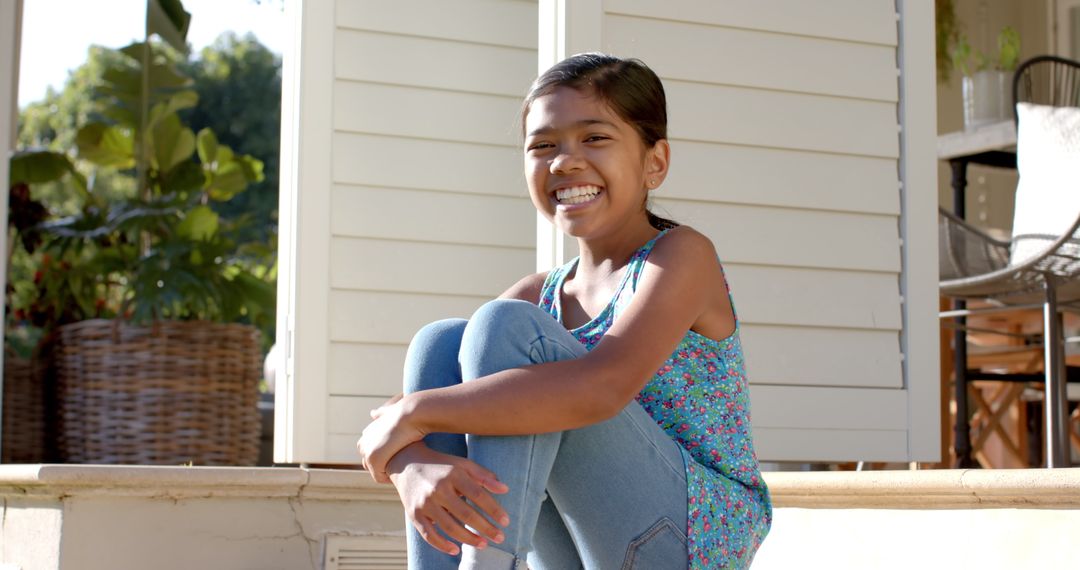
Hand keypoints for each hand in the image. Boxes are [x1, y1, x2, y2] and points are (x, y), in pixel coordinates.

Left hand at [356, 395, 425, 482]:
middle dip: (383, 466)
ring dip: (386, 473)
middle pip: (370, 464)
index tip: (398, 457)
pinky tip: (401, 473)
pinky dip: (389, 478)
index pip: (371, 453)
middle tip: (400, 466)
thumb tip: (373, 413)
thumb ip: (380, 414)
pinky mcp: (373, 460)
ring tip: (402, 470)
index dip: (385, 457)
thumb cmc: (404, 412)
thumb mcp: (388, 411)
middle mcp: (363, 444)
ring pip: (375, 472)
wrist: (409, 415)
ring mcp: (367, 453)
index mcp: (366, 435)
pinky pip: (379, 477)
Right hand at [388, 442, 510, 555]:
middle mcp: (438, 489)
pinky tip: (456, 550)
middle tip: (500, 537)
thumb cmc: (441, 465)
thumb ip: (484, 475)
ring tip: (483, 544)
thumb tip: (505, 489)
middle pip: (466, 514)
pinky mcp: (414, 514)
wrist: (406, 463)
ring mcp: (425, 503)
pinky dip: (442, 545)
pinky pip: (429, 535)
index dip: (494, 510)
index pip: (478, 495)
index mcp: (453, 474)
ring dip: (469, 539)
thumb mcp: (462, 464)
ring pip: (450, 527)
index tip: (506, 521)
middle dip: (485, 528)